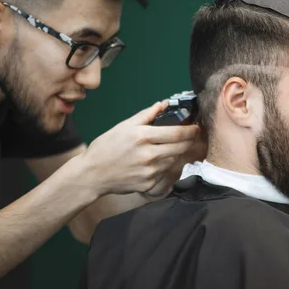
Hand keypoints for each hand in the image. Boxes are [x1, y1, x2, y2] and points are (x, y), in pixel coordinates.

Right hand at [77, 100, 199, 196]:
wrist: (92, 174)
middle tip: (190, 136)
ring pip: (174, 160)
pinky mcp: (149, 184)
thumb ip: (146, 115)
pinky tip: (154, 162)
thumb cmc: (106, 148)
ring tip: (167, 148)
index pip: (177, 133)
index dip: (191, 130)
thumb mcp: (124, 126)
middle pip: (181, 147)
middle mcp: (149, 155)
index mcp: (143, 137)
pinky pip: (164, 173)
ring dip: (175, 153)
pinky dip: (164, 166)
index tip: (195, 127)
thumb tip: (163, 104)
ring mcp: (150, 171)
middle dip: (189, 141)